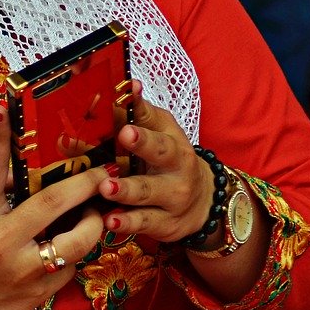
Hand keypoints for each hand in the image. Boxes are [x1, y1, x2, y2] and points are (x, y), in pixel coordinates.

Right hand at [0, 102, 113, 309]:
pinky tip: (76, 240)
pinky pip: (70, 266)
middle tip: (105, 167)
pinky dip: (76, 250)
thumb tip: (17, 164)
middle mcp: (0, 240)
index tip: (5, 106)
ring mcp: (23, 270)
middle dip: (85, 181)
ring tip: (101, 207)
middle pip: (52, 203)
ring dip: (95, 220)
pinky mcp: (39, 293)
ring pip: (76, 240)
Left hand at [97, 80, 212, 241]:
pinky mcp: (164, 224)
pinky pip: (144, 224)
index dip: (140, 117)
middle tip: (124, 136)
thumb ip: (137, 113)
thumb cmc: (168, 159)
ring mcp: (171, 198)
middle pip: (160, 155)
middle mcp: (175, 169)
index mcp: (171, 141)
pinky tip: (109, 222)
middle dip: (142, 146)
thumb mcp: (160, 133)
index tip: (125, 111)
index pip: (156, 125)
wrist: (204, 201)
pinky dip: (126, 223)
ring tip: (105, 187)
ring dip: (125, 190)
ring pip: (148, 194)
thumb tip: (127, 84)